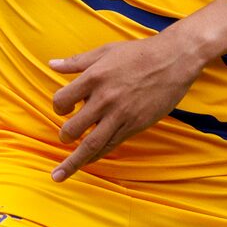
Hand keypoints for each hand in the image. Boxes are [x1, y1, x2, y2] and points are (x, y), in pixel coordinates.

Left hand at [47, 31, 205, 179]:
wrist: (174, 60)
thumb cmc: (138, 53)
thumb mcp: (104, 51)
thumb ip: (77, 62)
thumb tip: (52, 65)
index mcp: (94, 78)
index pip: (62, 100)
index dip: (58, 107)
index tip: (64, 108)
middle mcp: (105, 98)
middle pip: (74, 127)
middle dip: (65, 136)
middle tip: (65, 136)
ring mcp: (121, 114)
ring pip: (92, 144)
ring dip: (74, 161)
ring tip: (59, 174)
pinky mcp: (135, 125)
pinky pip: (112, 145)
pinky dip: (98, 155)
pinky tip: (88, 161)